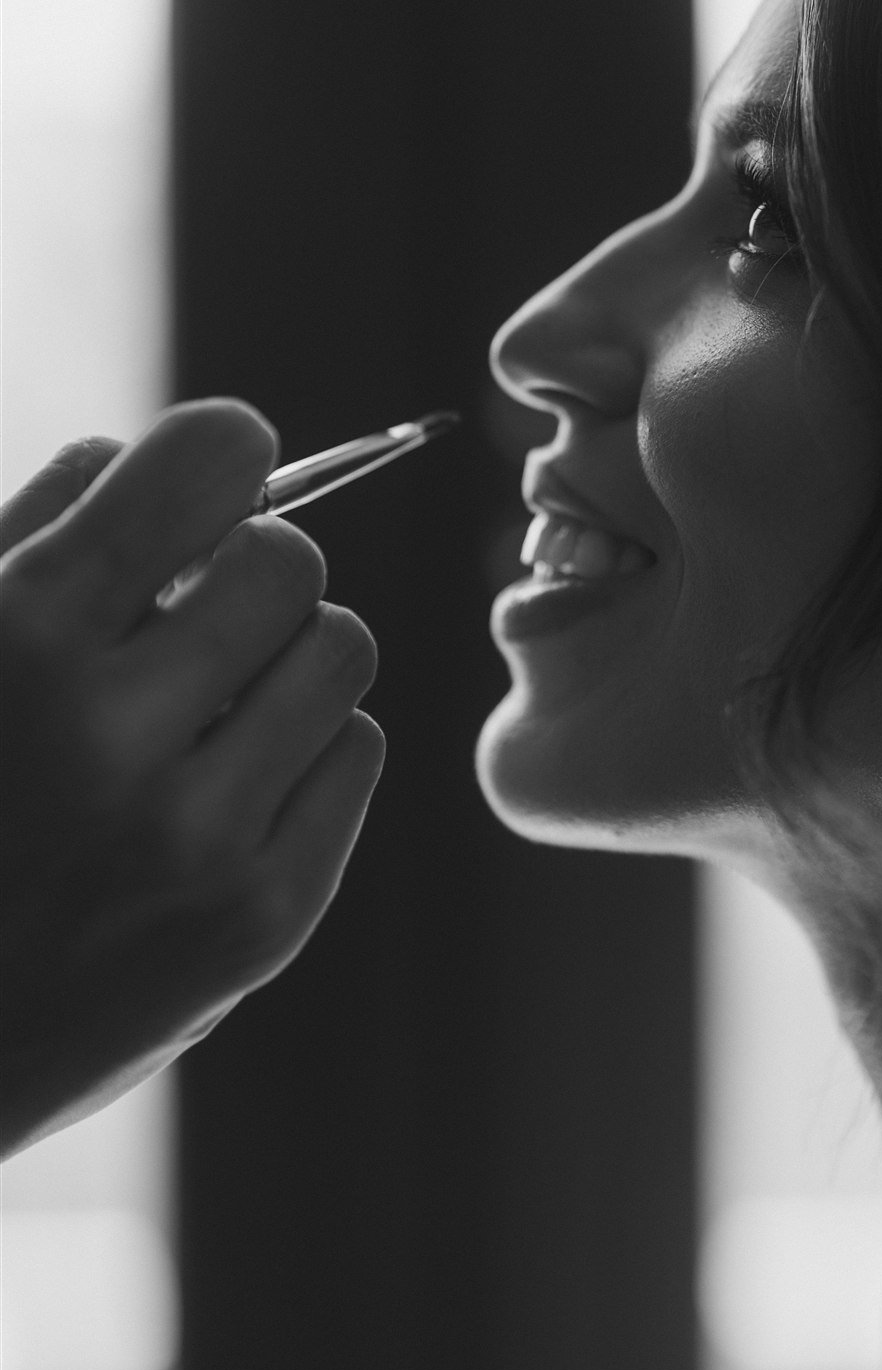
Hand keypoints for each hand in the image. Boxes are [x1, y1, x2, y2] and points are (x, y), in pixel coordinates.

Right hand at [0, 400, 384, 1158]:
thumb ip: (46, 528)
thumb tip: (172, 454)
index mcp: (18, 637)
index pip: (210, 460)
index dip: (222, 449)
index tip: (212, 478)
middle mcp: (112, 735)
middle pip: (293, 558)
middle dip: (246, 568)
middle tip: (190, 618)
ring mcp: (196, 840)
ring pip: (343, 648)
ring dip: (284, 656)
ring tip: (205, 704)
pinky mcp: (262, 919)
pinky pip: (359, 750)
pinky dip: (302, 750)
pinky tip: (220, 788)